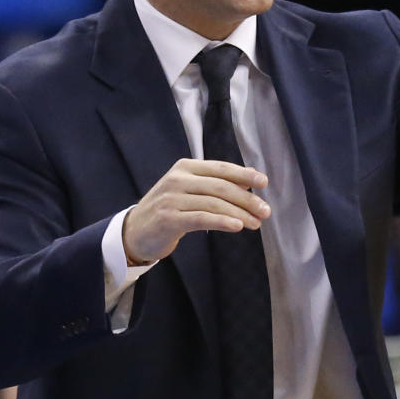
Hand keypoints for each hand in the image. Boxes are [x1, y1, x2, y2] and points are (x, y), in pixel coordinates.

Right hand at [121, 159, 270, 264]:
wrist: (134, 231)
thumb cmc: (169, 209)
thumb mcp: (190, 189)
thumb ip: (215, 183)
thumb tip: (251, 178)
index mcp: (185, 167)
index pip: (220, 168)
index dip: (244, 174)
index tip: (264, 183)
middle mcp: (178, 179)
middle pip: (220, 186)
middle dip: (247, 199)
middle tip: (265, 211)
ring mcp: (172, 198)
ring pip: (213, 203)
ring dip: (239, 213)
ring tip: (256, 224)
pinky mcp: (169, 219)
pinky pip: (201, 219)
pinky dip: (222, 221)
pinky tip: (237, 226)